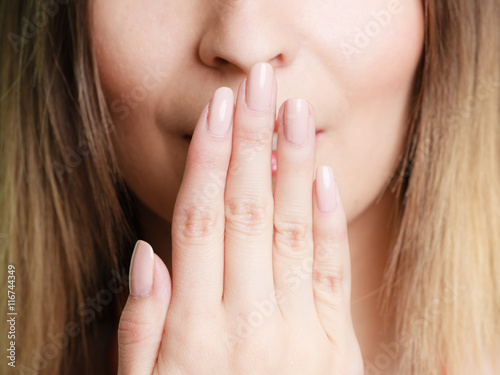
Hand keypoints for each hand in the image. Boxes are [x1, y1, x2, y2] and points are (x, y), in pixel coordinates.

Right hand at [117, 62, 363, 374]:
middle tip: (259, 87)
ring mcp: (299, 329)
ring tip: (296, 113)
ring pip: (295, 230)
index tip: (219, 112)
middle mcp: (249, 318)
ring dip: (295, 165)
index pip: (202, 221)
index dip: (211, 160)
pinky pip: (333, 271)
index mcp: (197, 329)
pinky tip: (326, 178)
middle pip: (250, 211)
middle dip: (254, 142)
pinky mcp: (337, 344)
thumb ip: (143, 325)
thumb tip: (148, 254)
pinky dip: (330, 221)